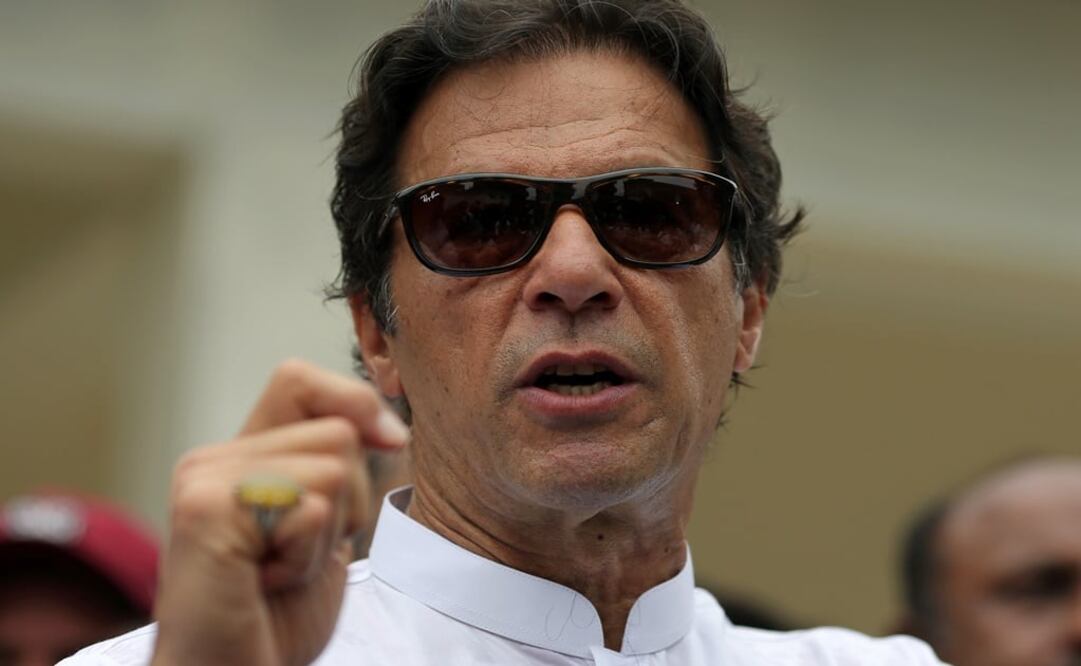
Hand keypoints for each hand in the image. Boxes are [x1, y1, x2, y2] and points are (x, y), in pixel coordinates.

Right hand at [150, 359, 408, 665]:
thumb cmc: (274, 617)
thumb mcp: (323, 526)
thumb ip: (339, 466)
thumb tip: (391, 429)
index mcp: (240, 457)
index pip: (301, 380)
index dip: (353, 401)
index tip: (388, 442)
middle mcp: (213, 459)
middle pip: (338, 430)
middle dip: (347, 503)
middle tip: (293, 557)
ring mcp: (204, 480)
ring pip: (335, 466)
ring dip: (326, 536)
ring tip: (278, 572)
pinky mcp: (207, 508)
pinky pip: (310, 505)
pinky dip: (307, 556)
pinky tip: (266, 584)